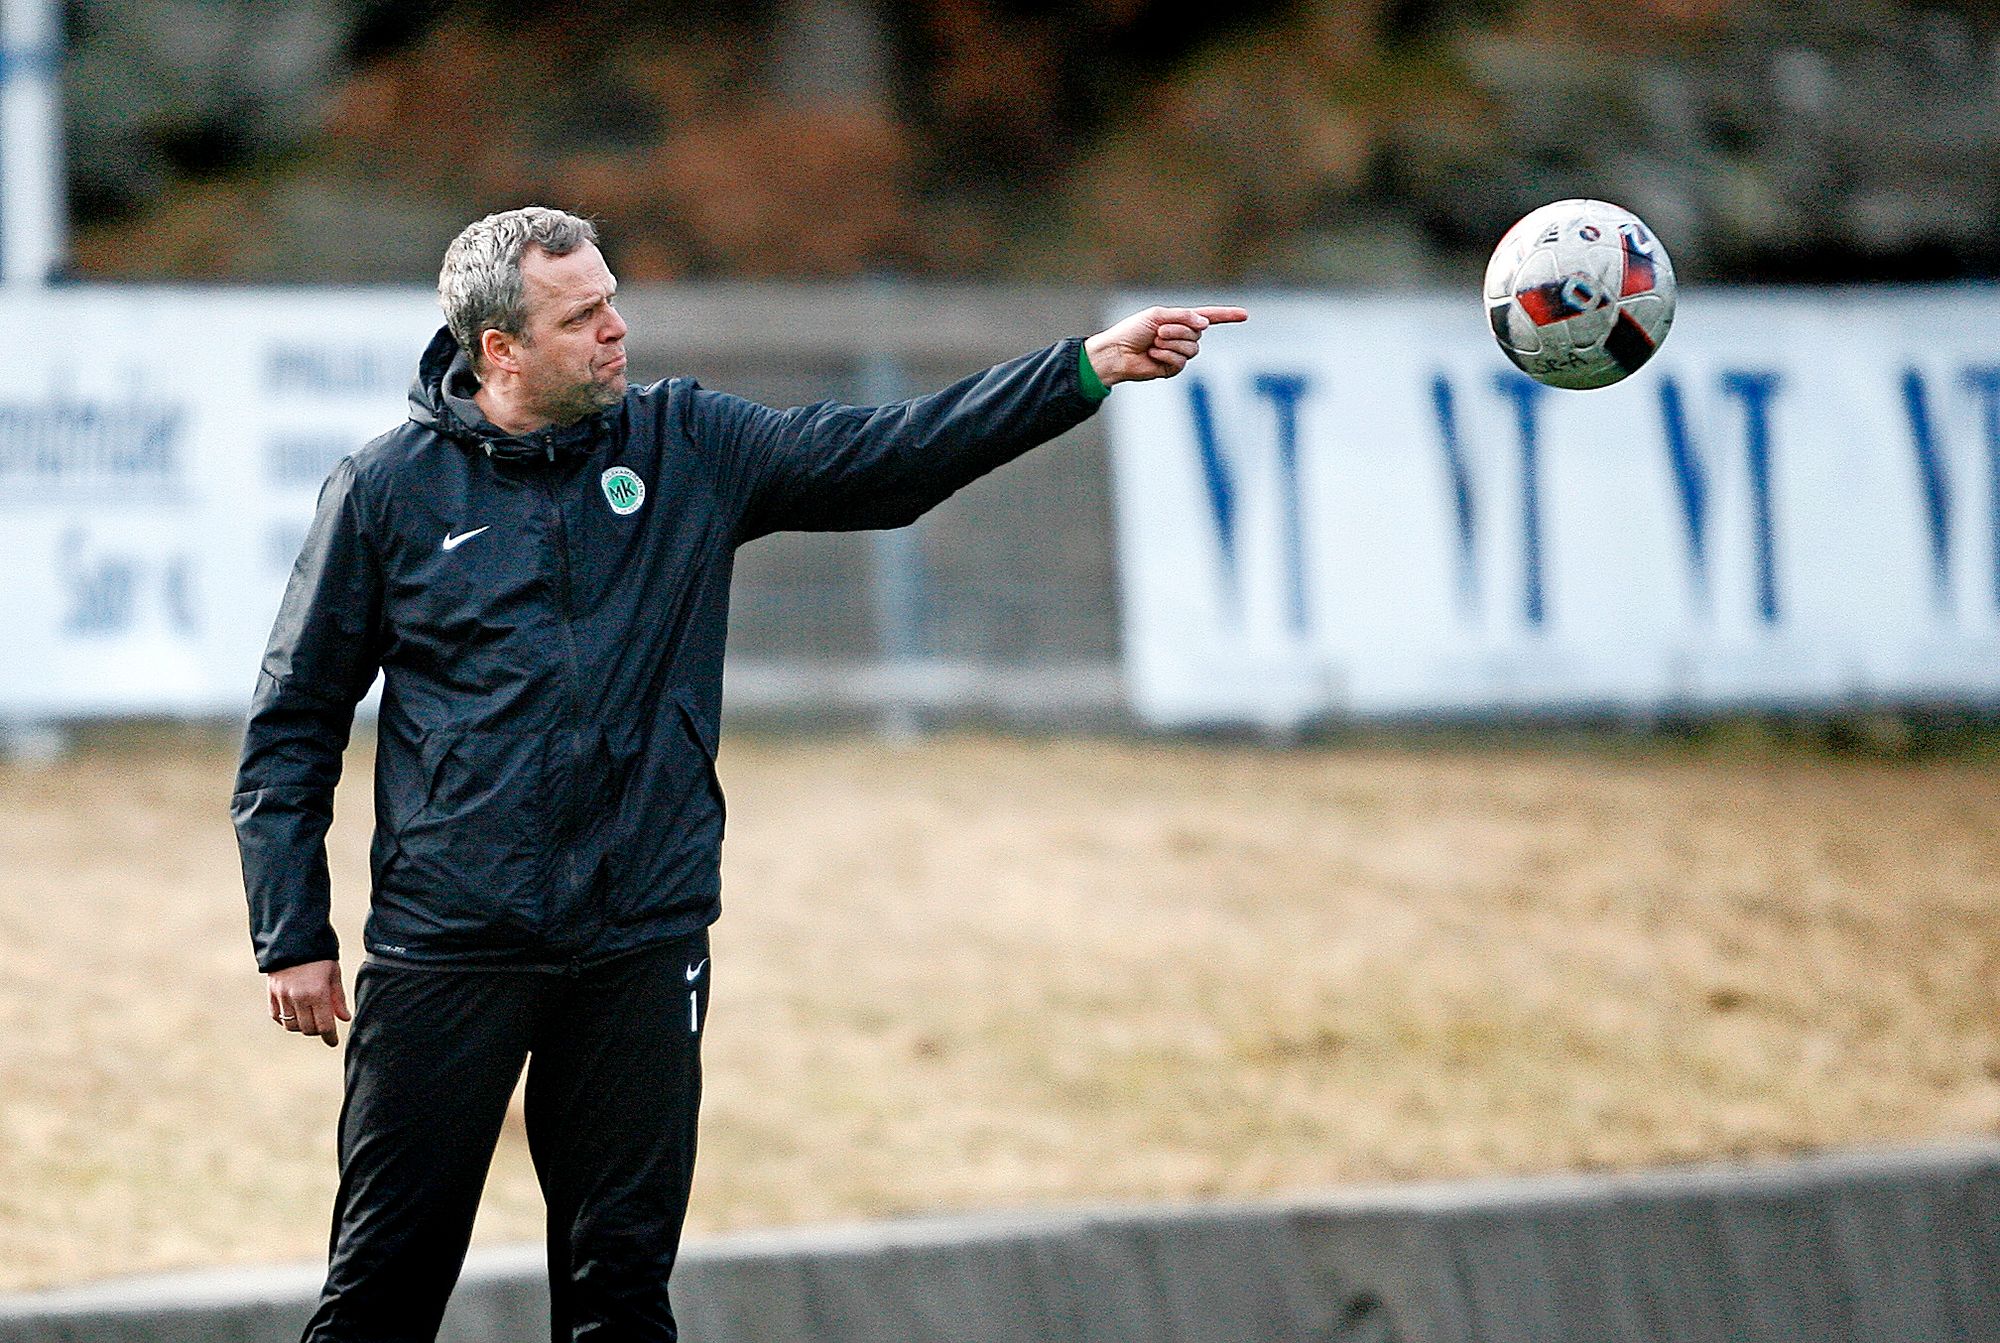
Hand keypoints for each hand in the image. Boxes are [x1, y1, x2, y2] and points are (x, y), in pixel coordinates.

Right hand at [268, 959, 349, 1046]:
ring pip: (291, 1025)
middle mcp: (298, 997)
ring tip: (309, 1020)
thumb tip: (344, 1019)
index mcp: (317, 993)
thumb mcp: (334, 974)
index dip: (330, 1037)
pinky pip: (276, 1016)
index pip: (324, 1025)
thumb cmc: (319, 954)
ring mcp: (282, 996)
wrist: (294, 936)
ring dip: (301, 1027)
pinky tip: (294, 1015)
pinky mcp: (271, 992)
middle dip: (317, 1032)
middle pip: (307, 1029)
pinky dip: (284, 1020)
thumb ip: (338, 998)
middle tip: (323, 1027)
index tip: (333, 1042)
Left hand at [1086, 305, 1247, 386]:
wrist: (1117, 352)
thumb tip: (1206, 324)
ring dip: (1171, 344)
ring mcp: (1178, 353)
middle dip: (1178, 330)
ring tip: (1153, 343)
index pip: (1209, 317)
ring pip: (1192, 348)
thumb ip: (1183, 317)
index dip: (1227, 315)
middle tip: (1158, 332)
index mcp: (1180, 320)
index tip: (1245, 315)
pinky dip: (1166, 356)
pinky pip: (1180, 361)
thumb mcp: (1158, 315)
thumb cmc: (1133, 330)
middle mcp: (1182, 337)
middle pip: (1198, 333)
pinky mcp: (1172, 368)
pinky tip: (1152, 355)